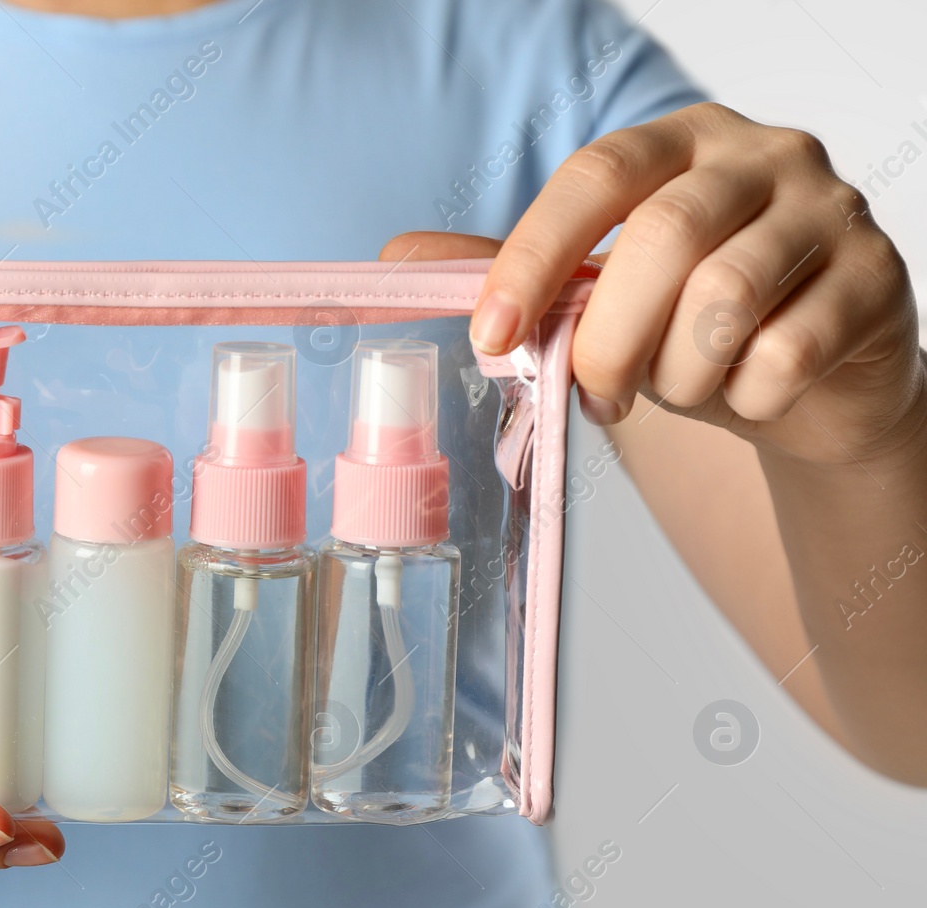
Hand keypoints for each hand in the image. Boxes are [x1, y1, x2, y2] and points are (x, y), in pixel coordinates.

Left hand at [383, 102, 923, 465]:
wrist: (810, 378)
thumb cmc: (690, 324)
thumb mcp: (598, 294)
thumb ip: (517, 272)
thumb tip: (397, 257)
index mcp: (681, 143)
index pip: (596, 175)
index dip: (534, 256)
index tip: (492, 334)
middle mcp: (763, 157)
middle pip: (663, 238)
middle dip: (608, 340)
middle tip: (593, 396)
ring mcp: (830, 212)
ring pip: (727, 300)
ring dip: (679, 376)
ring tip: (675, 393)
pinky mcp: (878, 279)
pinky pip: (790, 352)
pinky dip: (748, 398)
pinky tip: (745, 396)